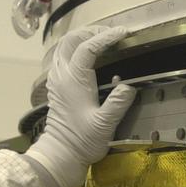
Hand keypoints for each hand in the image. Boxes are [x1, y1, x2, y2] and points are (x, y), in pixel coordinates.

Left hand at [27, 26, 135, 186]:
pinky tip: (90, 58)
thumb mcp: (104, 124)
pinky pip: (62, 58)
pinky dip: (75, 50)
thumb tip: (129, 86)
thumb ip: (118, 103)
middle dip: (91, 32)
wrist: (61, 154)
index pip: (88, 47)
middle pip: (70, 40)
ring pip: (63, 47)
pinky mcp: (56, 86)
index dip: (106, 36)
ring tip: (103, 41)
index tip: (124, 33)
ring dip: (81, 39)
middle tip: (112, 35)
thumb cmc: (81, 140)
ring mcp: (56, 79)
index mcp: (73, 79)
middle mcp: (61, 75)